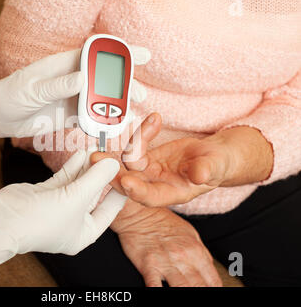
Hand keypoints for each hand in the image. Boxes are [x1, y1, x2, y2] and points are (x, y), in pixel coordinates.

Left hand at [0, 46, 150, 139]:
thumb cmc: (8, 95)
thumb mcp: (32, 89)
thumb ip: (57, 85)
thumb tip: (83, 78)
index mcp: (63, 65)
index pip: (96, 54)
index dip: (120, 53)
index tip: (141, 55)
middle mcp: (71, 80)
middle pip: (104, 79)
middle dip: (124, 85)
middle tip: (138, 95)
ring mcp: (71, 99)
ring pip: (99, 100)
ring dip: (115, 106)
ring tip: (130, 113)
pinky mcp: (67, 116)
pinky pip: (88, 119)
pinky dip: (100, 123)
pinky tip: (112, 127)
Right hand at [0, 150, 126, 279]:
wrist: (2, 219)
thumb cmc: (40, 220)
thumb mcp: (77, 198)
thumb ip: (96, 178)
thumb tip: (113, 163)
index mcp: (84, 233)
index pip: (110, 211)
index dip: (120, 191)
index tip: (128, 173)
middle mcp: (73, 222)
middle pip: (94, 195)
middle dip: (102, 175)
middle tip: (112, 156)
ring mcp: (58, 207)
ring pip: (79, 184)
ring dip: (87, 168)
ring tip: (98, 149)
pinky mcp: (46, 195)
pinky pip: (65, 179)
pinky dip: (73, 166)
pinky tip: (81, 153)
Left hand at [93, 113, 272, 206]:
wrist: (215, 156)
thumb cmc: (218, 165)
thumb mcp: (216, 166)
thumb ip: (206, 170)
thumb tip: (199, 175)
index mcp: (172, 193)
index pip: (150, 196)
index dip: (137, 190)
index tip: (125, 181)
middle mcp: (157, 184)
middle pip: (130, 180)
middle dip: (112, 172)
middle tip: (97, 159)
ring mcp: (150, 171)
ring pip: (130, 161)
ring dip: (129, 145)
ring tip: (143, 126)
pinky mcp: (148, 157)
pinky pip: (139, 144)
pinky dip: (144, 132)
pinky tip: (155, 119)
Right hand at [111, 200, 221, 286]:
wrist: (140, 212)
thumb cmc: (163, 221)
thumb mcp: (190, 233)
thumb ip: (201, 254)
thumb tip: (209, 271)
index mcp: (196, 250)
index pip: (213, 281)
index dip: (214, 290)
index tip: (211, 293)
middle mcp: (183, 257)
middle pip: (200, 287)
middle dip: (202, 293)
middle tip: (199, 295)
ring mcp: (165, 262)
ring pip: (182, 288)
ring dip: (184, 293)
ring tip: (183, 295)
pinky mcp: (148, 264)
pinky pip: (155, 285)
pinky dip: (158, 291)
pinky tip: (160, 292)